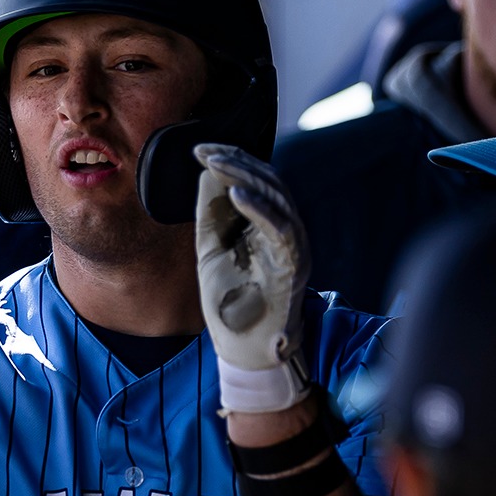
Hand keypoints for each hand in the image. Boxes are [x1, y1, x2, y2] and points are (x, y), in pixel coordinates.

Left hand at [194, 143, 311, 412]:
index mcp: (265, 224)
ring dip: (246, 176)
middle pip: (269, 181)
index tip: (201, 148)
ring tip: (217, 163)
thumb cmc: (230, 301)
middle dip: (236, 161)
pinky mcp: (294, 263)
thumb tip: (205, 173)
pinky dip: (260, 208)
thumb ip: (211, 213)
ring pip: (278, 197)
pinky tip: (237, 194)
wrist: (244, 347)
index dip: (232, 159)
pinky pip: (281, 228)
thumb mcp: (212, 249)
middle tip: (205, 150)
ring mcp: (292, 245)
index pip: (255, 180)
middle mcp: (284, 229)